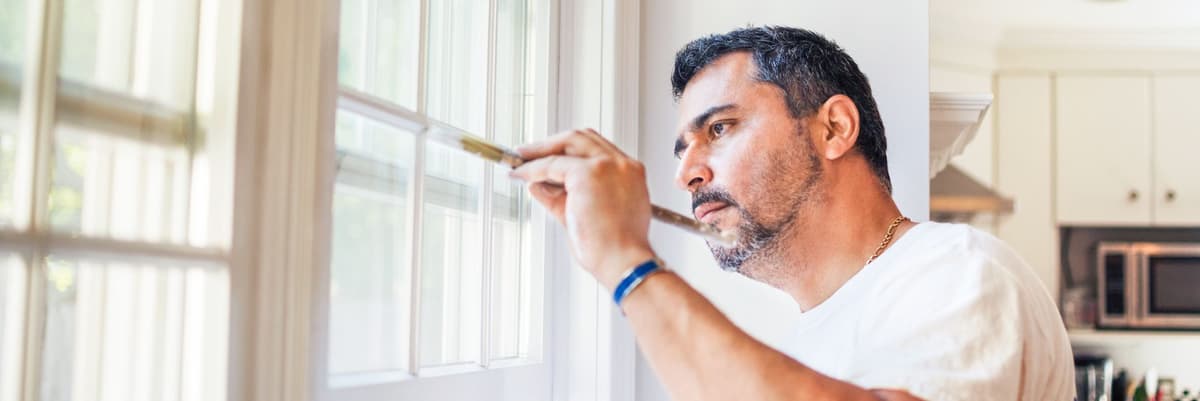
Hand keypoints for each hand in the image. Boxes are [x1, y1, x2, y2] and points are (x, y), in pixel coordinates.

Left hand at [510, 129, 655, 288]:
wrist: (622, 262)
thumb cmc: (613, 249)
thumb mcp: (585, 216)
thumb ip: (562, 198)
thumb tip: (540, 187)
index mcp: (628, 175)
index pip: (596, 151)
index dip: (568, 152)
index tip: (550, 159)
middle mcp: (622, 165)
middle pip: (583, 138)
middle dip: (553, 144)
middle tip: (529, 153)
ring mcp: (607, 166)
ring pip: (568, 143)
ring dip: (541, 150)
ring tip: (521, 162)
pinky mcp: (588, 173)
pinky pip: (553, 163)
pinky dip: (534, 168)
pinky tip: (522, 175)